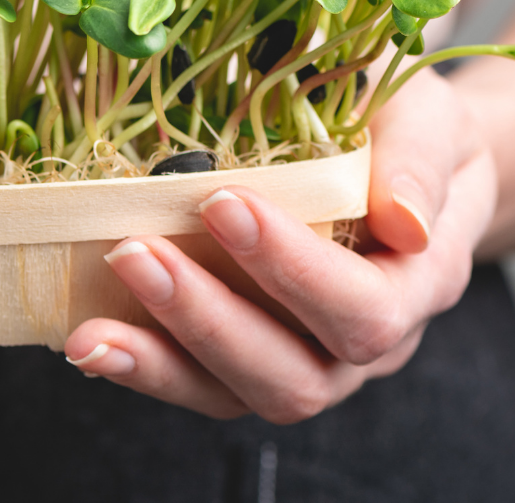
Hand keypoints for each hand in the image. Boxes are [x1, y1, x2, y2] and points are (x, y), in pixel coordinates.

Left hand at [63, 67, 494, 421]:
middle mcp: (365, 342)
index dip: (292, 268)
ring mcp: (306, 355)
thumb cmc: (402, 127)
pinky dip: (145, 366)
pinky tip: (90, 340)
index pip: (363, 306)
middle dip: (207, 317)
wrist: (399, 153)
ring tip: (92, 329)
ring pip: (239, 394)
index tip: (224, 204)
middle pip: (295, 372)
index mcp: (416, 283)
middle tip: (136, 253)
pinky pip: (200, 383)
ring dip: (162, 358)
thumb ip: (415, 159)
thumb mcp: (424, 119)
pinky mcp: (250, 354)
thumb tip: (403, 220)